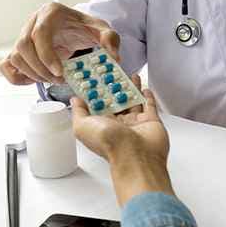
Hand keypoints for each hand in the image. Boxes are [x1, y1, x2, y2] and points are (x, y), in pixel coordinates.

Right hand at [0, 2, 120, 84]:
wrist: (77, 29)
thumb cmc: (86, 28)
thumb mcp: (102, 31)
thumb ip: (110, 40)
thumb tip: (114, 56)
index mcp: (51, 13)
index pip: (39, 33)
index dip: (47, 55)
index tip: (60, 71)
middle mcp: (32, 22)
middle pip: (24, 47)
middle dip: (41, 69)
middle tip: (59, 79)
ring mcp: (23, 36)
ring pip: (16, 57)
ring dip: (33, 74)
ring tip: (52, 80)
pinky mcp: (19, 51)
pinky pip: (7, 66)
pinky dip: (17, 78)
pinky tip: (34, 81)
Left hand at [72, 75, 173, 205]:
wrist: (137, 156)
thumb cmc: (109, 143)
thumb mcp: (82, 126)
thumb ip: (78, 112)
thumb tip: (74, 101)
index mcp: (100, 124)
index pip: (96, 104)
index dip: (94, 90)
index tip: (94, 75)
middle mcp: (117, 124)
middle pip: (114, 100)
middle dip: (113, 86)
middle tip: (112, 70)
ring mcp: (135, 123)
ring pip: (132, 101)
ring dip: (130, 88)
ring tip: (127, 74)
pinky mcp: (151, 121)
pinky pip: (149, 105)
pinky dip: (147, 96)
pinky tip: (144, 87)